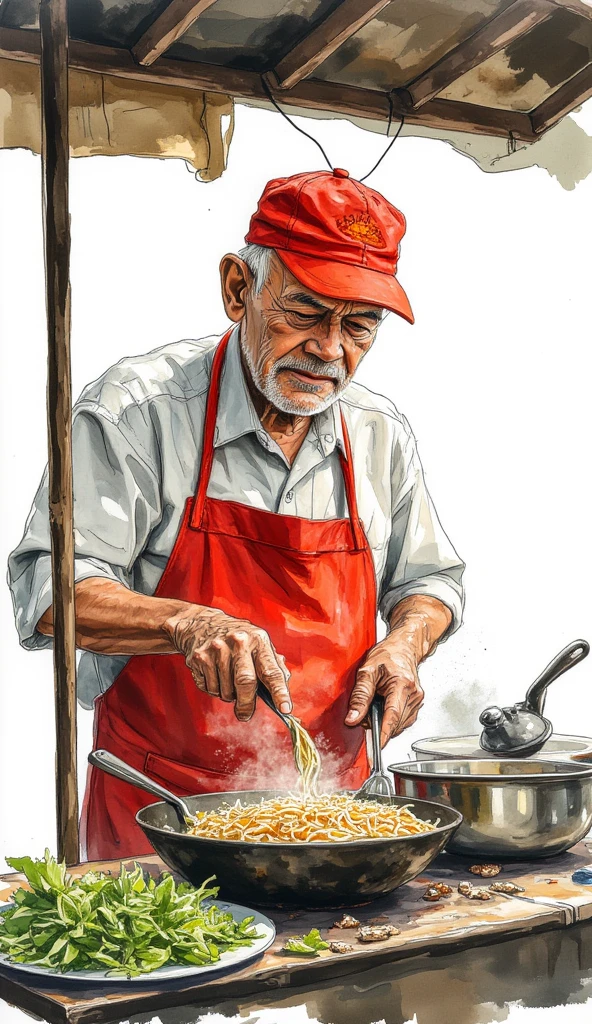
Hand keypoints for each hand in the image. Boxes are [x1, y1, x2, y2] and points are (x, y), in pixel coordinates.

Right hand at [163, 607, 290, 721]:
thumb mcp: (259, 643)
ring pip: (225, 690)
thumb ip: (273, 665)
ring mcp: (217, 649)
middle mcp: (238, 642)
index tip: (285, 709)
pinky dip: (214, 690)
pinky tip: (215, 676)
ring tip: (228, 681)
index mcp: (258, 640)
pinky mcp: (200, 658)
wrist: (201, 624)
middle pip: (245, 682)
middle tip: (245, 714)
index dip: (280, 692)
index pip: (272, 671)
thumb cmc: (239, 639)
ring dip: (229, 696)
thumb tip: (284, 686)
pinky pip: (210, 688)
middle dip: (246, 704)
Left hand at [345, 636, 423, 746]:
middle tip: (366, 710)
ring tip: (377, 703)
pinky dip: (392, 719)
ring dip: (385, 721)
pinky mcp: (417, 703)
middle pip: (395, 722)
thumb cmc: (388, 654)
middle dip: (378, 723)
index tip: (378, 744)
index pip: (393, 715)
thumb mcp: (367, 671)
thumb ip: (360, 696)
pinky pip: (403, 720)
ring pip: (400, 724)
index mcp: (402, 684)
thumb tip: (353, 718)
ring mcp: (418, 700)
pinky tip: (385, 706)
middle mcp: (414, 694)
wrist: (404, 647)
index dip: (385, 732)